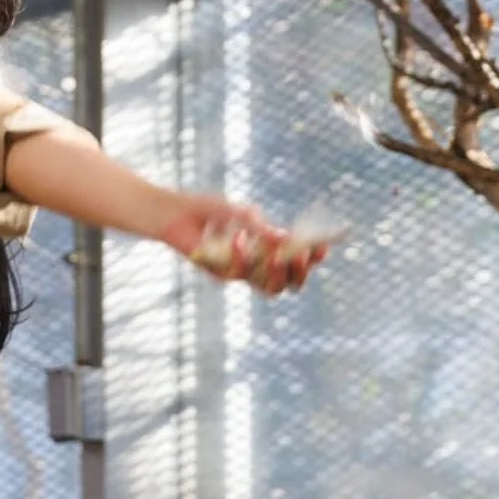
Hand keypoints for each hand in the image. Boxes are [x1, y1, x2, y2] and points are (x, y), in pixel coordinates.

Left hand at [161, 195, 328, 295]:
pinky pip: (239, 274)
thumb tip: (282, 238)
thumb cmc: (208, 209)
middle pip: (291, 283)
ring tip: (278, 255)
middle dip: (301, 271)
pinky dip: (242, 255)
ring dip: (278, 273)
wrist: (175, 213)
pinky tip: (238, 237)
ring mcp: (242, 273)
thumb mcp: (240, 212)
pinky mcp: (222, 275)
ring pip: (271, 289)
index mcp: (268, 248)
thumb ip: (260, 226)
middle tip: (301, 254)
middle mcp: (259, 265)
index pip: (299, 260)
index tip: (323, 246)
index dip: (314, 257)